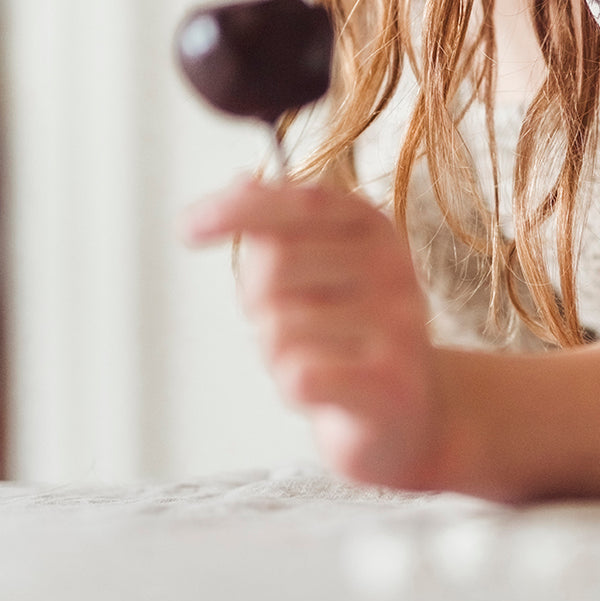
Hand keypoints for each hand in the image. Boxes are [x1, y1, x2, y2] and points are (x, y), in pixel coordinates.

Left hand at [182, 177, 443, 489]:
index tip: (189, 229)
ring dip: (276, 355)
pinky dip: (293, 389)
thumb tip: (238, 182)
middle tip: (287, 323)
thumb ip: (280, 229)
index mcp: (375, 230)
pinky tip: (322, 390)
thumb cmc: (349, 339)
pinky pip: (299, 376)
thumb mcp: (318, 273)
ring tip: (315, 360)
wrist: (410, 417)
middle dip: (257, 302)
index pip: (299, 202)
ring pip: (279, 328)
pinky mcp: (390, 382)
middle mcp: (395, 268)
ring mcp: (399, 325)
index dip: (237, 210)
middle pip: (276, 265)